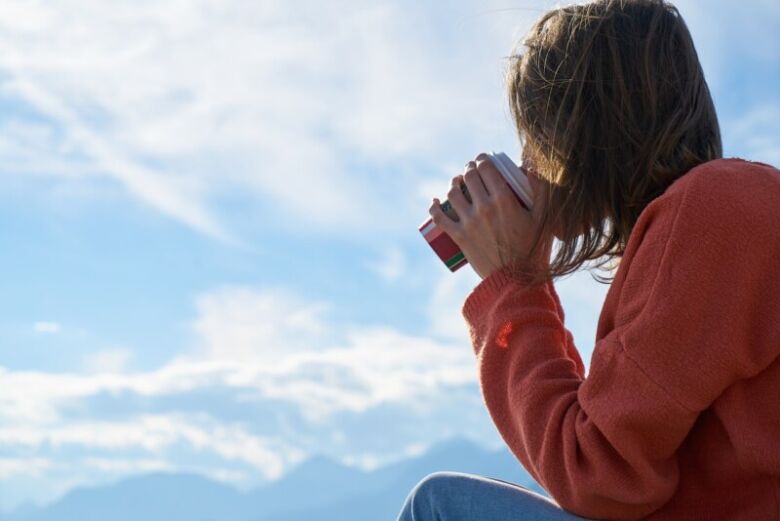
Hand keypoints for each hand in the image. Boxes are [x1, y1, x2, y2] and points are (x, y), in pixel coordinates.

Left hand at [428, 152, 552, 279]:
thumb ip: (541, 191)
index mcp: (504, 199)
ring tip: (458, 183)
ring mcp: (469, 222)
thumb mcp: (543, 218)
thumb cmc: (533, 250)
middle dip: (469, 169)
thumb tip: (530, 167)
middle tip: (472, 171)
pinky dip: (434, 207)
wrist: (517, 281)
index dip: (483, 159)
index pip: (486, 168)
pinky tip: (435, 201)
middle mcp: (484, 208)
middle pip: (469, 177)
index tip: (484, 160)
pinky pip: (439, 218)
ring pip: (453, 193)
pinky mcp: (459, 237)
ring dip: (454, 183)